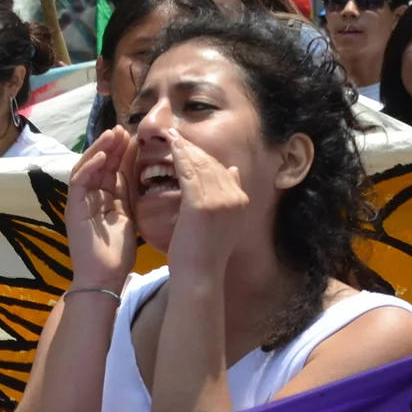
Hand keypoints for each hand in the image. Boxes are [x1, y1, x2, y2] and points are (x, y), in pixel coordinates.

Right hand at [66, 125, 136, 290]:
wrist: (104, 278)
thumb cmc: (119, 253)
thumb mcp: (130, 216)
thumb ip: (131, 194)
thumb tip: (145, 172)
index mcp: (105, 198)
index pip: (113, 169)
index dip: (124, 152)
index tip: (137, 137)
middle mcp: (91, 196)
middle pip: (100, 163)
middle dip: (112, 145)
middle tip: (125, 128)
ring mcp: (80, 201)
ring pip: (88, 166)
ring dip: (100, 148)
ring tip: (114, 134)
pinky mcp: (73, 206)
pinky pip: (79, 180)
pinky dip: (90, 165)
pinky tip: (103, 154)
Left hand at [161, 129, 253, 277]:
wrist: (199, 275)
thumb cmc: (203, 252)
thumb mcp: (223, 221)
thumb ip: (229, 195)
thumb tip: (234, 169)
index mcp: (241, 201)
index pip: (223, 169)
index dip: (204, 156)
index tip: (189, 147)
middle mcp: (235, 198)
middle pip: (212, 164)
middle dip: (194, 149)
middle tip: (175, 136)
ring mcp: (220, 200)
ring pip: (200, 164)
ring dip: (184, 148)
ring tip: (170, 136)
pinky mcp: (202, 204)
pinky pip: (189, 171)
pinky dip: (179, 156)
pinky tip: (170, 146)